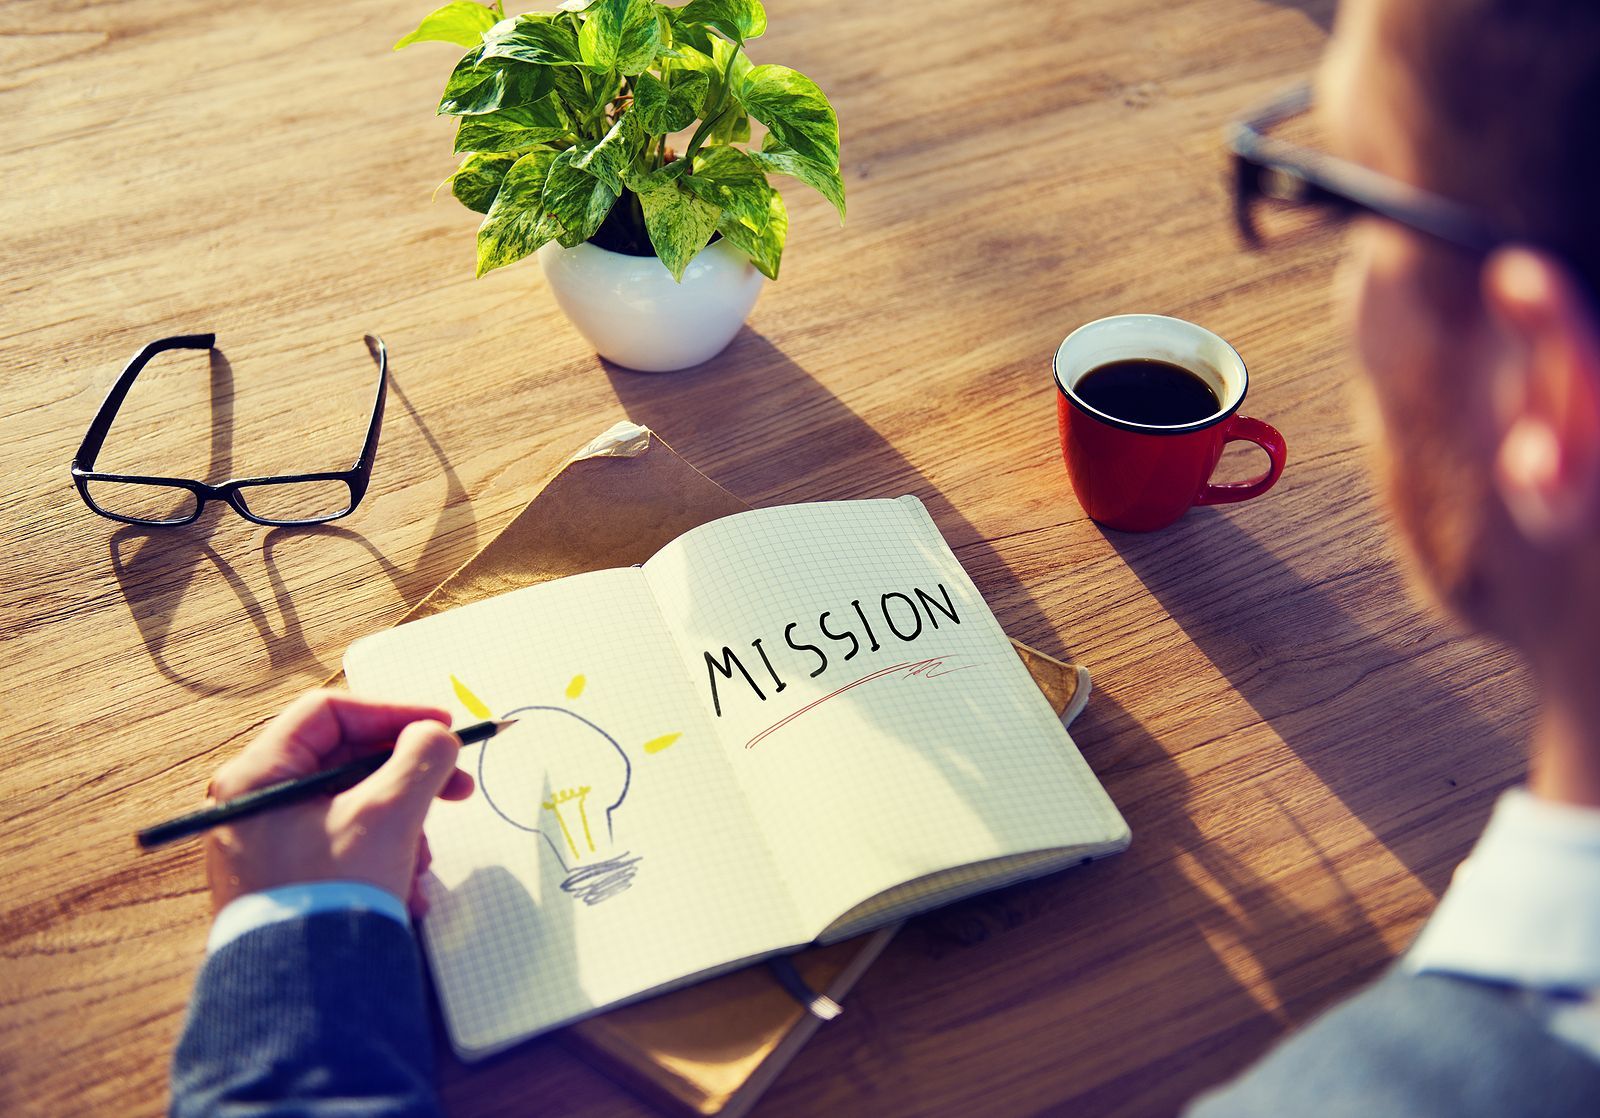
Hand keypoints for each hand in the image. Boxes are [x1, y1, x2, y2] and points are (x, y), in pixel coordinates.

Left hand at [204, 690, 474, 917]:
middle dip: (407, 779)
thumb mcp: (388, 814)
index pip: (329, 713)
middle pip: (346, 761)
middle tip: (457, 789)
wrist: (303, 994)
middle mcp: (254, 805)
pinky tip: (407, 888)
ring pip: (352, 805)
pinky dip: (383, 855)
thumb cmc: (330, 895)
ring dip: (402, 824)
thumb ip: (421, 759)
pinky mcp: (288, 879)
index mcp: (258, 776)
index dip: (392, 712)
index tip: (440, 728)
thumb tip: (435, 735)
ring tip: (421, 861)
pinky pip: (344, 845)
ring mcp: (269, 844)